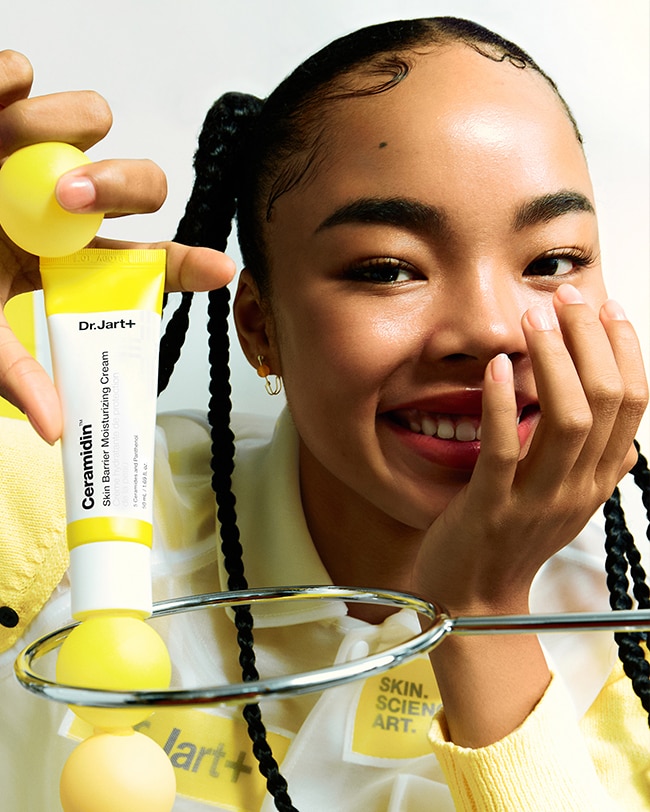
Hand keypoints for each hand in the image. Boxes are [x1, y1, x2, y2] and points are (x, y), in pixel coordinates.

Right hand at [0, 51, 235, 442]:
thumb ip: (13, 370)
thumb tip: (54, 429)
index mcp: (70, 252)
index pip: (147, 259)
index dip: (187, 265)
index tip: (220, 271)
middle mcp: (67, 197)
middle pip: (144, 181)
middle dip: (123, 184)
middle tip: (70, 199)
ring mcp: (37, 145)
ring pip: (93, 117)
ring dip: (54, 133)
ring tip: (1, 157)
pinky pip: (24, 71)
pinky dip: (11, 83)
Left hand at [412, 283, 646, 745]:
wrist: (472, 601)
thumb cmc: (512, 543)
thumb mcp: (567, 506)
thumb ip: (594, 470)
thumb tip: (626, 443)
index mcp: (597, 481)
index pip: (632, 405)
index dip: (625, 349)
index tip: (605, 307)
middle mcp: (577, 488)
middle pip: (605, 401)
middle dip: (590, 338)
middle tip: (565, 297)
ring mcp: (537, 500)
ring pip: (567, 419)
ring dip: (554, 360)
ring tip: (534, 318)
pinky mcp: (491, 507)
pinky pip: (504, 449)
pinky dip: (504, 404)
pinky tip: (498, 367)